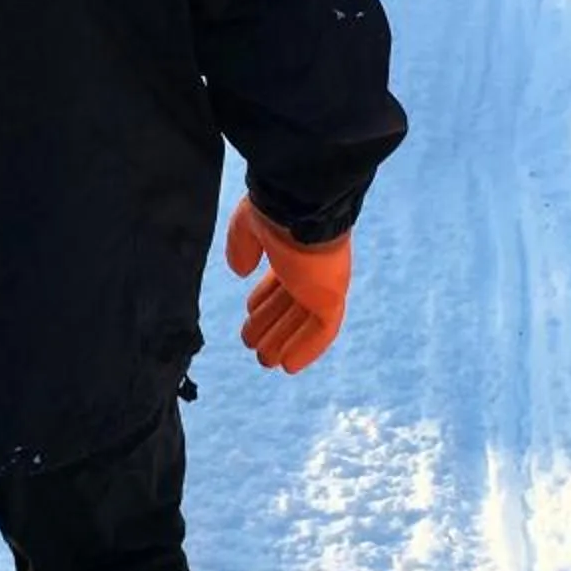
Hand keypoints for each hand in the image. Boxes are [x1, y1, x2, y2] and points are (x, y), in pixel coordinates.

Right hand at [225, 198, 350, 373]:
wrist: (298, 205)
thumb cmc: (275, 208)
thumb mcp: (249, 226)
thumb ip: (242, 247)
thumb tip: (239, 271)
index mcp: (294, 246)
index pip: (281, 279)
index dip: (265, 298)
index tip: (250, 313)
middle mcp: (312, 266)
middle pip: (291, 303)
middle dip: (273, 326)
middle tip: (254, 347)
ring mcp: (324, 283)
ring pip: (303, 320)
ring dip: (284, 342)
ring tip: (264, 360)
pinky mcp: (331, 297)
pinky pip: (322, 331)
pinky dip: (306, 349)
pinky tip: (288, 366)